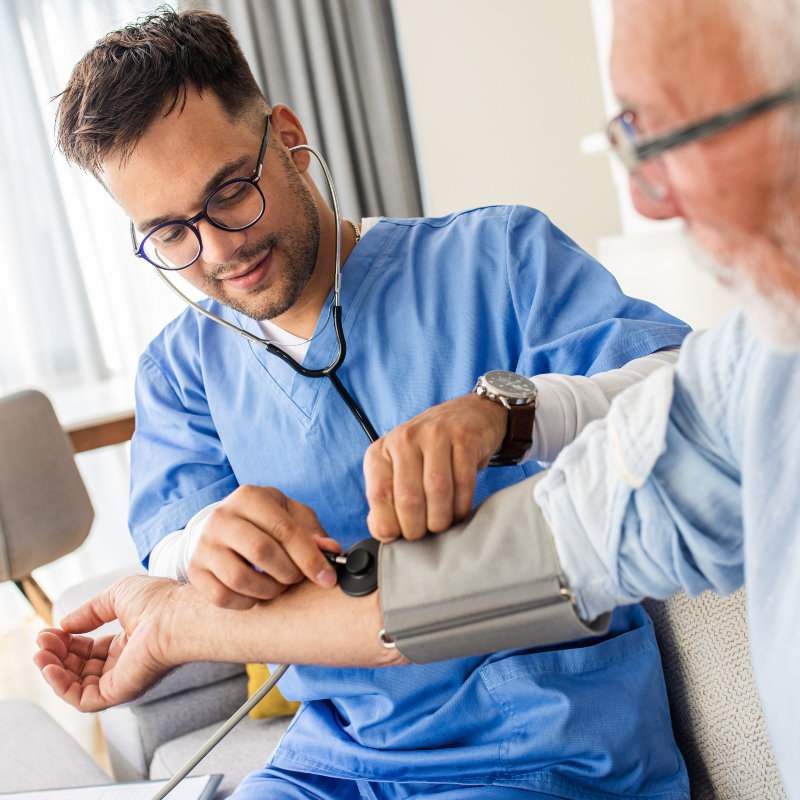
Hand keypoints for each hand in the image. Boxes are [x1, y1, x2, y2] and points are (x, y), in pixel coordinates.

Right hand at [33, 576, 183, 711]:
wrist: (176, 615)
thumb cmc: (159, 601)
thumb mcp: (117, 596)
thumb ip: (90, 612)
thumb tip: (65, 624)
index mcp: (129, 642)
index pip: (90, 649)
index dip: (68, 641)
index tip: (50, 631)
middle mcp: (126, 663)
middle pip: (80, 668)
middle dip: (57, 654)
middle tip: (43, 640)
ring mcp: (122, 679)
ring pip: (77, 685)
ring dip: (54, 669)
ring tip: (42, 652)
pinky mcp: (119, 692)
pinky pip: (82, 699)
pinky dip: (61, 686)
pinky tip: (50, 667)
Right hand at [188, 486, 340, 609]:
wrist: (223, 527)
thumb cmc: (265, 521)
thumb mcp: (291, 516)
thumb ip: (313, 533)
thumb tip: (332, 551)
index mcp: (249, 496)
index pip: (284, 529)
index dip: (310, 557)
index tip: (327, 578)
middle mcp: (222, 517)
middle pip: (262, 552)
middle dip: (289, 572)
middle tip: (298, 579)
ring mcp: (204, 544)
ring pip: (239, 577)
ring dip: (269, 590)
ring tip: (279, 586)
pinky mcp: (195, 570)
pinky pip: (222, 596)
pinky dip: (247, 601)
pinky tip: (257, 594)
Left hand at [364, 393, 506, 541]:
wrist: (467, 416)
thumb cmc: (427, 452)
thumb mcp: (398, 470)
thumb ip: (387, 499)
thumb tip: (383, 532)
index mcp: (381, 451)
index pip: (378, 494)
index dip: (389, 524)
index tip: (398, 536)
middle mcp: (404, 439)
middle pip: (408, 497)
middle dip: (417, 527)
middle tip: (424, 533)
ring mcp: (435, 435)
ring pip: (437, 491)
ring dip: (441, 519)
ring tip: (442, 525)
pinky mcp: (464, 439)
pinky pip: (463, 483)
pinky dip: (461, 506)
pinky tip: (458, 511)